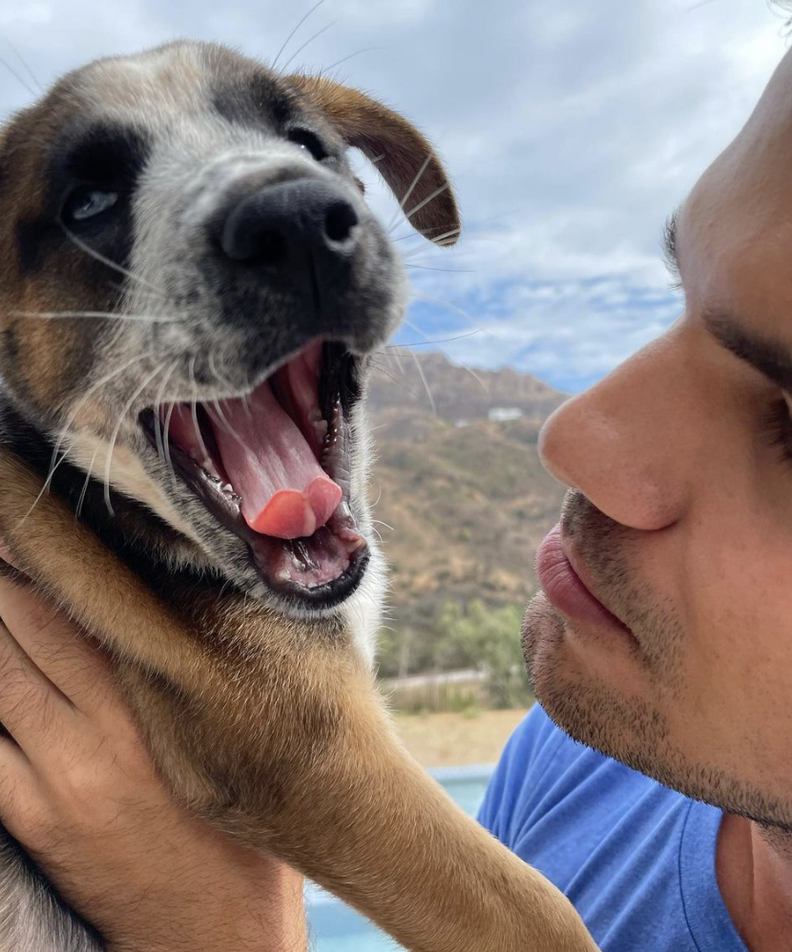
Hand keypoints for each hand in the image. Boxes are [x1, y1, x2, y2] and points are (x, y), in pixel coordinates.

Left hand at [0, 558, 305, 951]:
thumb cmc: (249, 834)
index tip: (33, 523)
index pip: (88, 612)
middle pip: (28, 634)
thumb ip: (198, 682)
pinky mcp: (38, 821)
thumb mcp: (237, 743)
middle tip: (2, 532)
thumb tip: (173, 614)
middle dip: (5, 581)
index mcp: (162, 708)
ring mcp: (59, 780)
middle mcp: (102, 736)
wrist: (219, 939)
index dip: (48, 562)